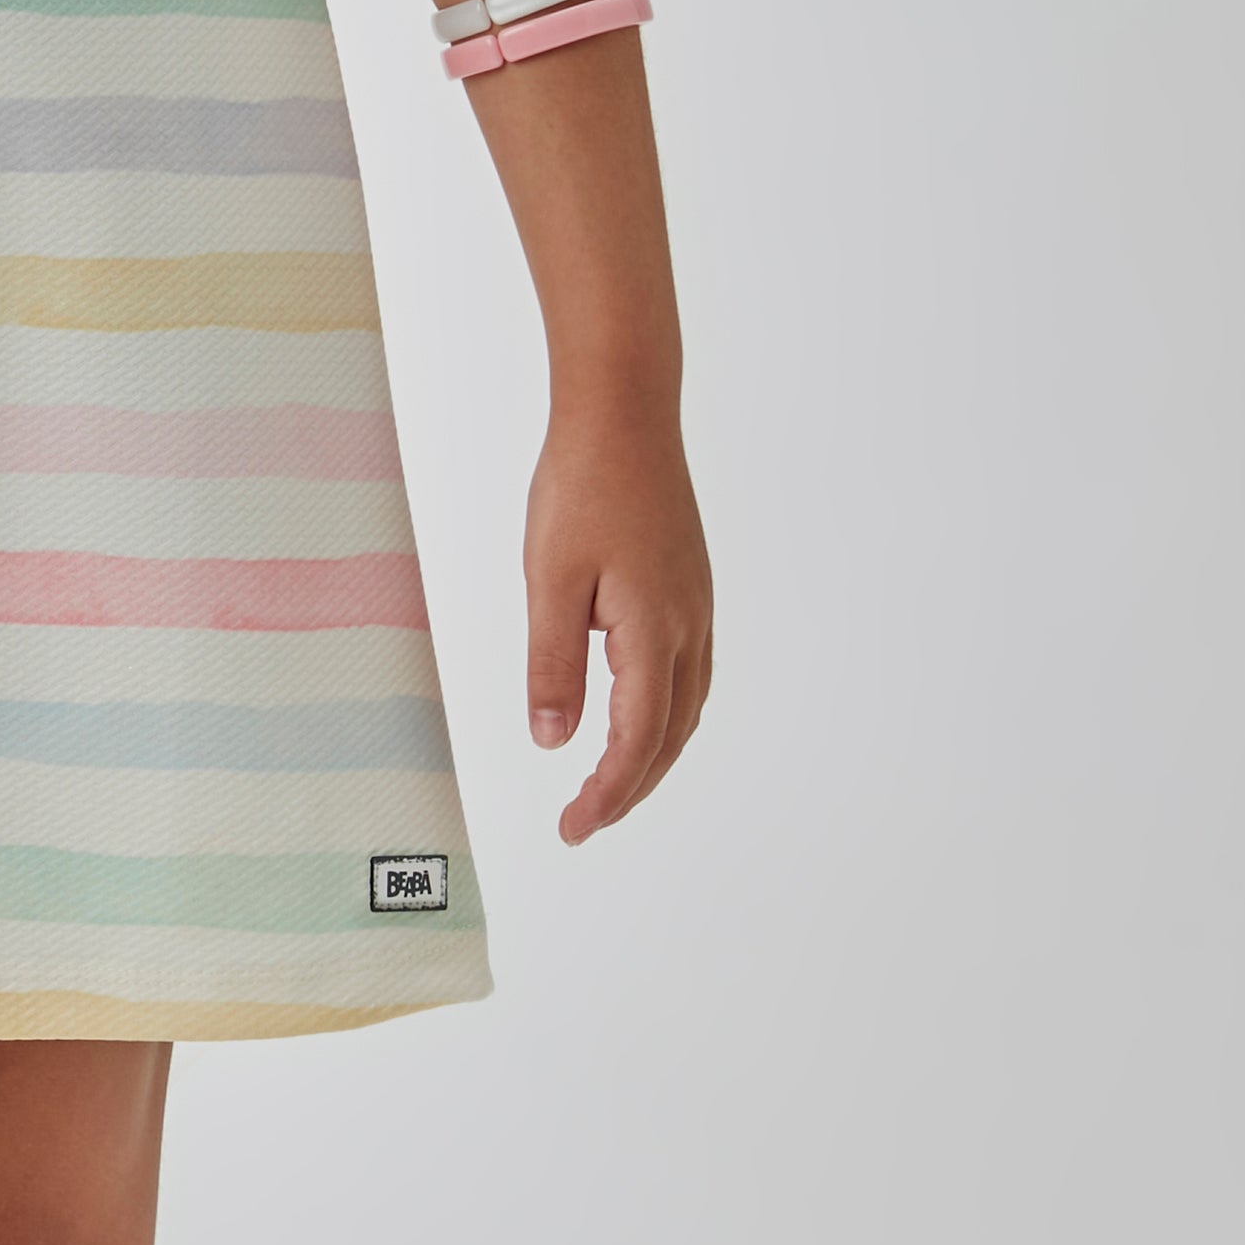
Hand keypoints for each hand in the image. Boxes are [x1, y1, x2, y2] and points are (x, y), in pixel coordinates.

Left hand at [524, 399, 709, 843]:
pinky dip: (665, 716)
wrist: (625, 415)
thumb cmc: (583, 486)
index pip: (636, 741)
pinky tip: (639, 717)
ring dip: (653, 757)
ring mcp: (695, 608)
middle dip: (631, 788)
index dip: (607, 793)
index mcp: (654, 631)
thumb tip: (553, 740)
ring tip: (611, 787)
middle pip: (670, 736)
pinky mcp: (689, 590)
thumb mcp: (549, 579)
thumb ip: (552, 664)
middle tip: (585, 822)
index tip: (573, 830)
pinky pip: (688, 675)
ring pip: (686, 708)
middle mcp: (688, 627)